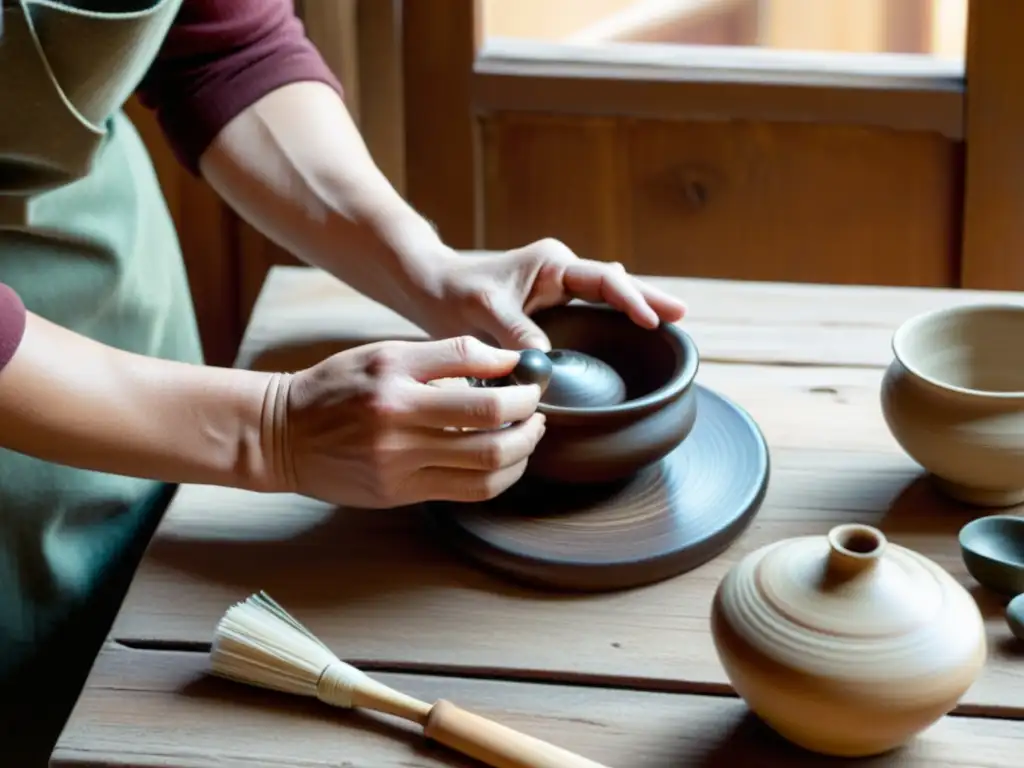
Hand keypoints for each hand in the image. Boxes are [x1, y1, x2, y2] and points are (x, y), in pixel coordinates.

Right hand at [273, 336, 544, 507]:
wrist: (281, 436)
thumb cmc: (335, 388)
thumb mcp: (383, 355)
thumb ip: (442, 357)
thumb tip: (504, 363)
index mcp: (393, 375)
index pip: (469, 360)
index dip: (512, 368)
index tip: (528, 373)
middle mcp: (397, 418)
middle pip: (488, 417)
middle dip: (527, 410)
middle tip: (536, 406)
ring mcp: (398, 461)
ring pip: (488, 461)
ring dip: (523, 447)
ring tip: (530, 433)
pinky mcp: (400, 492)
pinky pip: (469, 489)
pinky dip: (501, 476)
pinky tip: (508, 462)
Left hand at [426, 238, 687, 349]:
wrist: (430, 289)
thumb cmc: (453, 293)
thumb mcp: (483, 311)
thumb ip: (516, 334)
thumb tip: (546, 364)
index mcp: (551, 265)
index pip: (602, 281)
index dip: (628, 300)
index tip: (650, 318)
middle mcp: (561, 274)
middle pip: (616, 285)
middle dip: (649, 298)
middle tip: (681, 314)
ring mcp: (558, 292)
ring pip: (607, 300)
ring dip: (636, 309)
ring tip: (671, 320)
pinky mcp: (551, 311)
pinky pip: (590, 315)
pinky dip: (613, 322)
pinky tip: (632, 331)